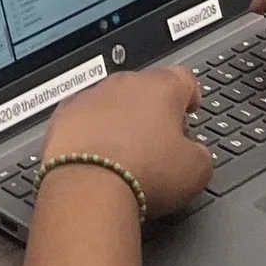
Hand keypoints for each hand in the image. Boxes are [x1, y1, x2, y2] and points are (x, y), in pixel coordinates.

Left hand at [43, 69, 213, 220]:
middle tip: (157, 144)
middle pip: (145, 89)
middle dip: (152, 112)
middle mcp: (124, 84)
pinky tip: (94, 158)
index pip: (183, 79)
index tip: (188, 109)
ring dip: (118, 122)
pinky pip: (82, 119)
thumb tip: (197, 154)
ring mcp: (90, 96)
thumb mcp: (196, 171)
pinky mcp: (63, 115)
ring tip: (123, 156)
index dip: (189, 96)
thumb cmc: (144, 173)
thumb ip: (202, 154)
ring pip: (110, 102)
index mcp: (161, 88)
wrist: (89, 186)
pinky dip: (89, 134)